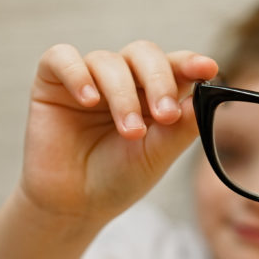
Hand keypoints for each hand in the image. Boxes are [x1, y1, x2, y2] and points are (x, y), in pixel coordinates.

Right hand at [19, 41, 217, 224]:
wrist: (75, 204)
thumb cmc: (119, 178)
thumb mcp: (157, 155)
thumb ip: (181, 127)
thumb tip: (205, 95)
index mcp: (153, 92)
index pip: (175, 66)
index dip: (190, 63)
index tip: (207, 69)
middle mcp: (123, 79)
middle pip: (144, 54)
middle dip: (159, 80)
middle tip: (165, 114)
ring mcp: (89, 77)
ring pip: (108, 61)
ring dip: (123, 95)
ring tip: (130, 132)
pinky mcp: (52, 81)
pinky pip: (62, 58)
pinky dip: (77, 74)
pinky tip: (89, 100)